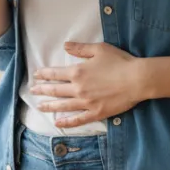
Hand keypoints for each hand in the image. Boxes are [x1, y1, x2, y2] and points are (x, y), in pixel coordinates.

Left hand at [30, 42, 147, 128]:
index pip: (55, 74)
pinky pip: (77, 120)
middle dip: (42, 90)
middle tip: (32, 90)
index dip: (44, 74)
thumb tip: (65, 46)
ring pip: (63, 106)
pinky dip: (67, 122)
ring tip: (40, 106)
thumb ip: (80, 48)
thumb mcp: (99, 49)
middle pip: (55, 90)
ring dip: (49, 106)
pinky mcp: (96, 113)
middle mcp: (78, 89)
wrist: (137, 80)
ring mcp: (86, 103)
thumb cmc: (119, 62)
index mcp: (77, 72)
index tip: (36, 75)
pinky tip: (58, 123)